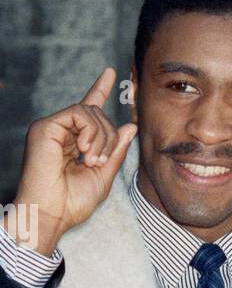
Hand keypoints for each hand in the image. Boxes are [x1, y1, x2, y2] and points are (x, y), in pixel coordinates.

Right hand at [11, 68, 136, 255]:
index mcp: (73, 142)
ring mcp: (52, 128)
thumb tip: (130, 126)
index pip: (88, 110)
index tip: (110, 72)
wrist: (50, 215)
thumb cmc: (72, 203)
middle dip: (108, 136)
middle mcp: (61, 132)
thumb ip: (116, 151)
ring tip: (92, 161)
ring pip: (90, 112)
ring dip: (101, 137)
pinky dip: (89, 131)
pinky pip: (79, 113)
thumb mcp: (103, 176)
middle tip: (100, 162)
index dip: (99, 89)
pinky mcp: (45, 126)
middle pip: (97, 114)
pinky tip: (84, 151)